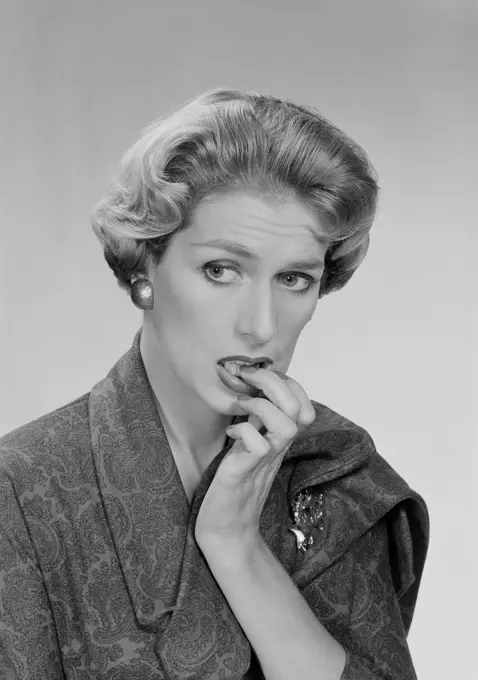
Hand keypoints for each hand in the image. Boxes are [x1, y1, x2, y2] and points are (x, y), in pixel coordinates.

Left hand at [195, 366, 315, 551]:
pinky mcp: (244, 473)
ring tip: (240, 406)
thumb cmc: (233, 486)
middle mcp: (277, 449)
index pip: (303, 404)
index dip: (287, 384)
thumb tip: (252, 393)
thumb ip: (256, 424)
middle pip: (298, 408)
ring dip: (261, 406)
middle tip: (247, 379)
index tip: (258, 377)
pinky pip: (257, 445)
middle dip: (273, 383)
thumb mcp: (248, 446)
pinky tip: (231, 433)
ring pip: (286, 425)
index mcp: (278, 440)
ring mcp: (263, 461)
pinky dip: (243, 430)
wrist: (225, 529)